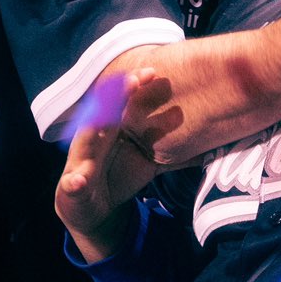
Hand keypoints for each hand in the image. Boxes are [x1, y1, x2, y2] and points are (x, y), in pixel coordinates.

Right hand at [57, 70, 171, 261]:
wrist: (87, 209)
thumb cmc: (117, 177)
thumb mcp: (146, 165)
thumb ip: (173, 156)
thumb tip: (208, 149)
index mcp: (111, 130)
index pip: (122, 102)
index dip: (134, 86)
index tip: (153, 72)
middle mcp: (93, 140)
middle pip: (104, 113)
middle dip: (116, 97)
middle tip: (133, 81)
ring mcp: (81, 162)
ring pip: (85, 142)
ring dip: (93, 130)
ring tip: (104, 121)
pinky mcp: (72, 188)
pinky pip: (73, 185)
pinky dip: (75, 182)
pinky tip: (79, 180)